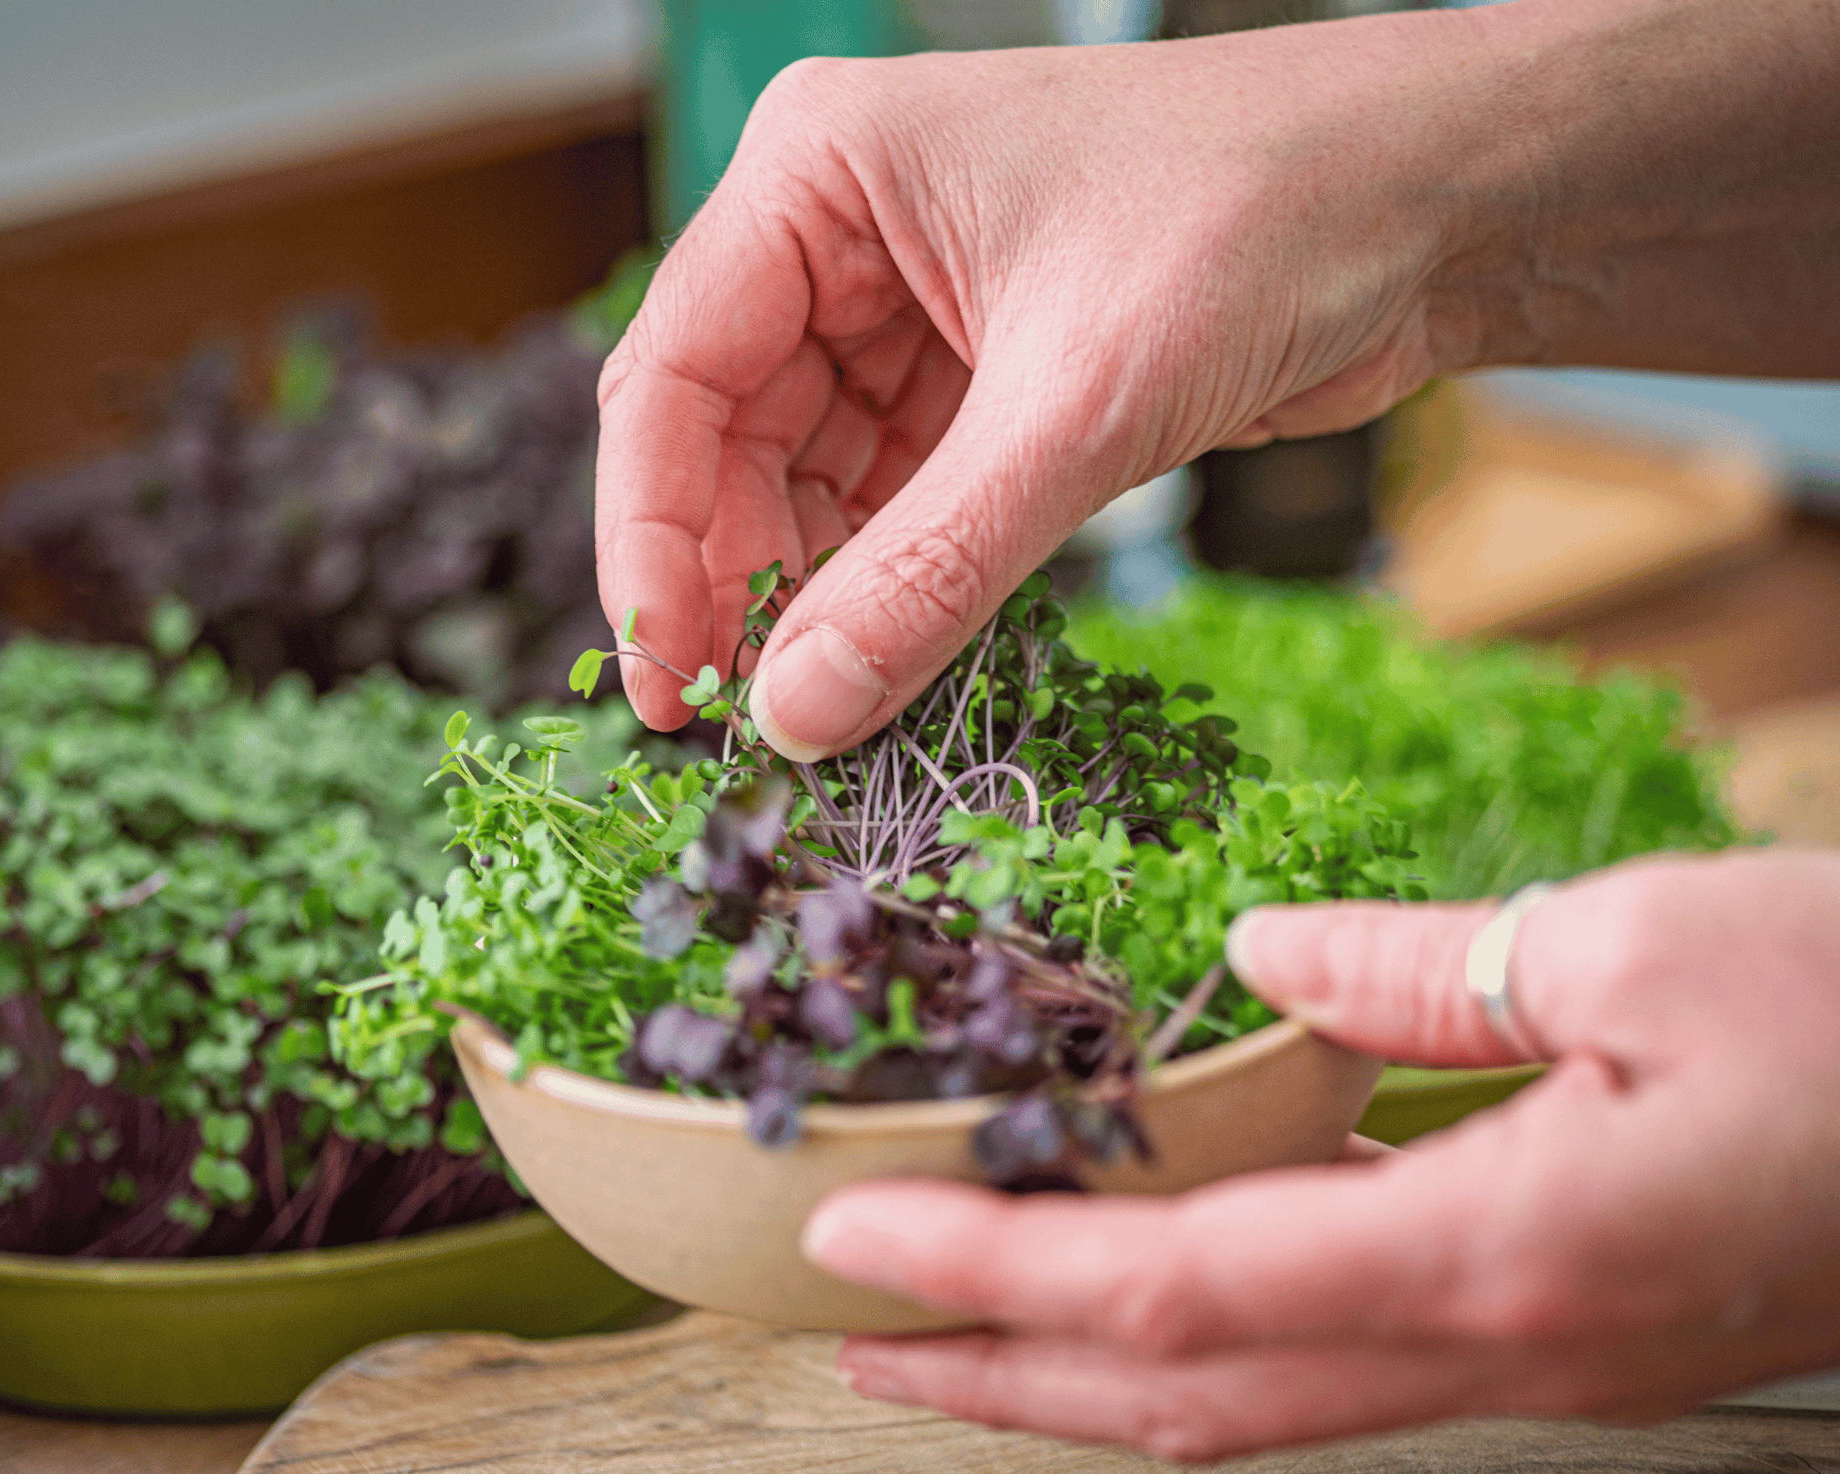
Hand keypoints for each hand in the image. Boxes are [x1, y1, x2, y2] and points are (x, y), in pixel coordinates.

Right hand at [596, 11, 1512, 748]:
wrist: (1436, 203)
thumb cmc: (1265, 216)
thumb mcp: (1078, 407)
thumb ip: (929, 571)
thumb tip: (797, 717)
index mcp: (820, 173)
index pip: (674, 374)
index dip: (650, 540)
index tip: (667, 677)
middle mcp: (842, 235)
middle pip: (725, 439)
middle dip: (736, 581)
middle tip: (748, 723)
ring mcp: (910, 311)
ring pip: (807, 480)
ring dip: (814, 596)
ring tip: (821, 711)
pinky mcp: (982, 380)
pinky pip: (895, 499)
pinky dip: (889, 583)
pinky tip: (887, 662)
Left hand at [802, 850, 1839, 1462]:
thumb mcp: (1642, 950)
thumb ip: (1417, 971)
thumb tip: (1259, 955)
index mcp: (1506, 1255)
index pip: (1177, 1290)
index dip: (995, 1277)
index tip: (849, 1242)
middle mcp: (1495, 1345)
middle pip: (1186, 1399)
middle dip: (995, 1379)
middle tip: (841, 1340)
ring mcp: (1529, 1363)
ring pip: (1254, 1406)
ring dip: (1082, 1379)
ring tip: (956, 1336)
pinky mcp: (1554, 1335)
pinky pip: (1334, 1368)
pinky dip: (1204, 1343)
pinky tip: (1151, 1291)